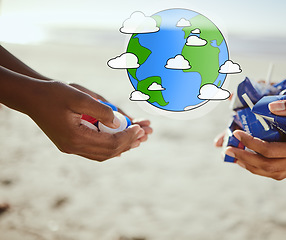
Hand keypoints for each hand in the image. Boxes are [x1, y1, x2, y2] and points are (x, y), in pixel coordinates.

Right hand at [26, 81, 145, 160]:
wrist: (30, 97)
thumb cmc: (53, 93)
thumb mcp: (79, 97)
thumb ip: (101, 110)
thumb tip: (119, 122)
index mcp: (76, 137)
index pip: (110, 143)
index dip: (128, 136)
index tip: (140, 128)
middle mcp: (73, 147)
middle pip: (108, 152)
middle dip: (127, 143)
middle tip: (143, 134)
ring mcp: (70, 148)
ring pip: (102, 154)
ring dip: (120, 147)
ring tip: (135, 140)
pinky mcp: (69, 145)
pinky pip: (94, 151)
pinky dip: (108, 147)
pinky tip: (118, 143)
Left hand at [224, 91, 285, 179]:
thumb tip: (270, 108)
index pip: (273, 151)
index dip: (252, 143)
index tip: (237, 133)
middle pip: (270, 167)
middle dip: (246, 159)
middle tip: (228, 150)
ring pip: (275, 172)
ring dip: (254, 167)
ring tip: (237, 159)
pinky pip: (282, 170)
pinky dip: (266, 167)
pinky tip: (256, 160)